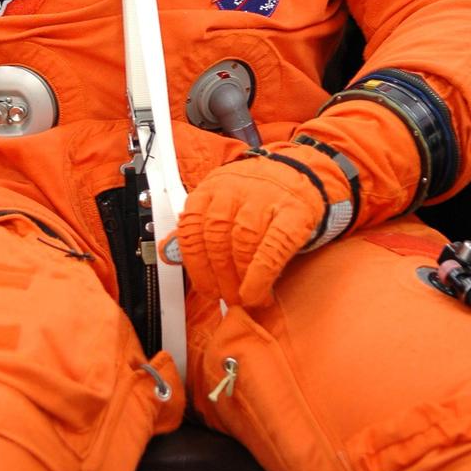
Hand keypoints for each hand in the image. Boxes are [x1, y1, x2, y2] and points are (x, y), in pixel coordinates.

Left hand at [171, 141, 355, 307]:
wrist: (303, 171)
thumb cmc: (259, 193)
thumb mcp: (222, 200)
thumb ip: (196, 227)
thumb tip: (167, 253)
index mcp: (212, 187)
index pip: (192, 227)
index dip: (196, 265)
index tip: (205, 289)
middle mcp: (235, 188)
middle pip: (216, 237)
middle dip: (219, 275)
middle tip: (227, 298)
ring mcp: (265, 197)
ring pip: (242, 242)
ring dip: (241, 279)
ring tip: (245, 298)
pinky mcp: (293, 210)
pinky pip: (273, 245)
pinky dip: (262, 274)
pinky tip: (259, 292)